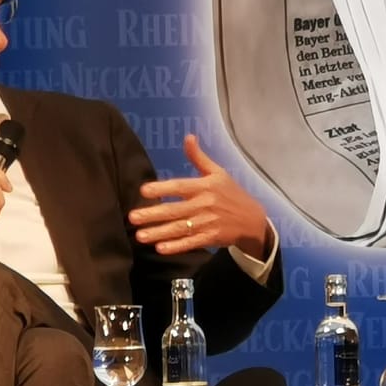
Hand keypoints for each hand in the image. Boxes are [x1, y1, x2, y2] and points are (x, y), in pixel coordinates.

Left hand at [131, 135, 272, 258]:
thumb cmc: (231, 194)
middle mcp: (205, 204)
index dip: (162, 188)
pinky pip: (191, 243)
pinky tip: (160, 248)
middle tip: (132, 218)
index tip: (144, 191)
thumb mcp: (218, 173)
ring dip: (159, 233)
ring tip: (140, 236)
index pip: (180, 187)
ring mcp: (208, 223)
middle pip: (175, 210)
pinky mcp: (211, 238)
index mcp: (205, 186)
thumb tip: (188, 137)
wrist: (253, 220)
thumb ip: (199, 158)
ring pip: (180, 228)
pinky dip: (176, 246)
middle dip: (153, 214)